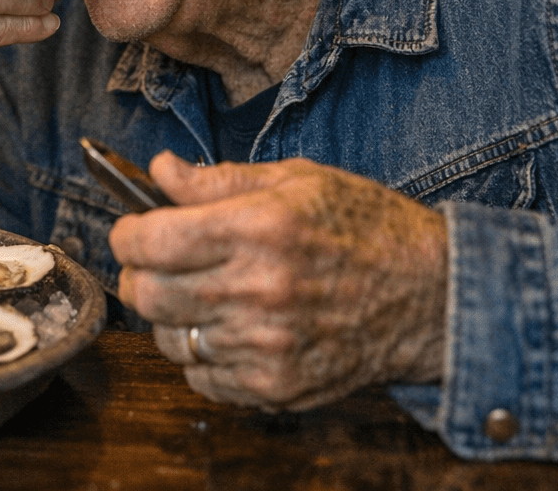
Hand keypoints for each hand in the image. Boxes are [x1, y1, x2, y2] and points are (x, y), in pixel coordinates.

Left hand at [111, 153, 447, 410]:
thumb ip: (217, 180)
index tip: (132, 229)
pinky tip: (228, 328)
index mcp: (258, 229)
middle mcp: (258, 290)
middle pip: (146, 293)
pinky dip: (201, 354)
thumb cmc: (364, 227)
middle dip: (138, 273)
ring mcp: (265, 345)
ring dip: (170, 316)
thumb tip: (158, 172)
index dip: (127, 233)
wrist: (431, 295)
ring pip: (167, 338)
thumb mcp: (296, 180)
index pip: (149, 241)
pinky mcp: (276, 386)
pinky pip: (201, 377)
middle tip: (155, 262)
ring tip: (200, 294)